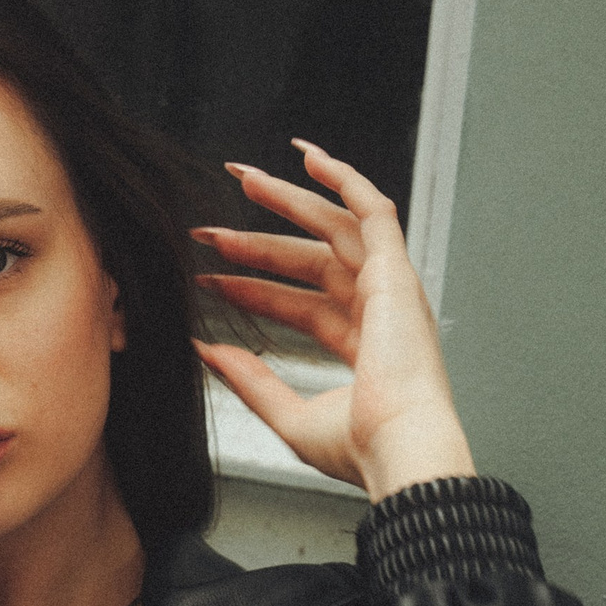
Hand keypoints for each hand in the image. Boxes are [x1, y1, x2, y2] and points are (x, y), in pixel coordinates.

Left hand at [190, 142, 475, 502]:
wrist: (399, 448)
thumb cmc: (360, 448)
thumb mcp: (289, 415)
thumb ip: (250, 381)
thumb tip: (207, 352)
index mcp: (363, 348)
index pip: (301, 305)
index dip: (254, 290)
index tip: (208, 281)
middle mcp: (379, 312)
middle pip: (311, 261)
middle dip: (259, 242)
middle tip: (209, 231)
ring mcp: (391, 289)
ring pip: (334, 227)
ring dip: (289, 200)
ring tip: (241, 179)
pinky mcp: (396, 271)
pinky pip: (373, 208)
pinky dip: (343, 179)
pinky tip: (309, 157)